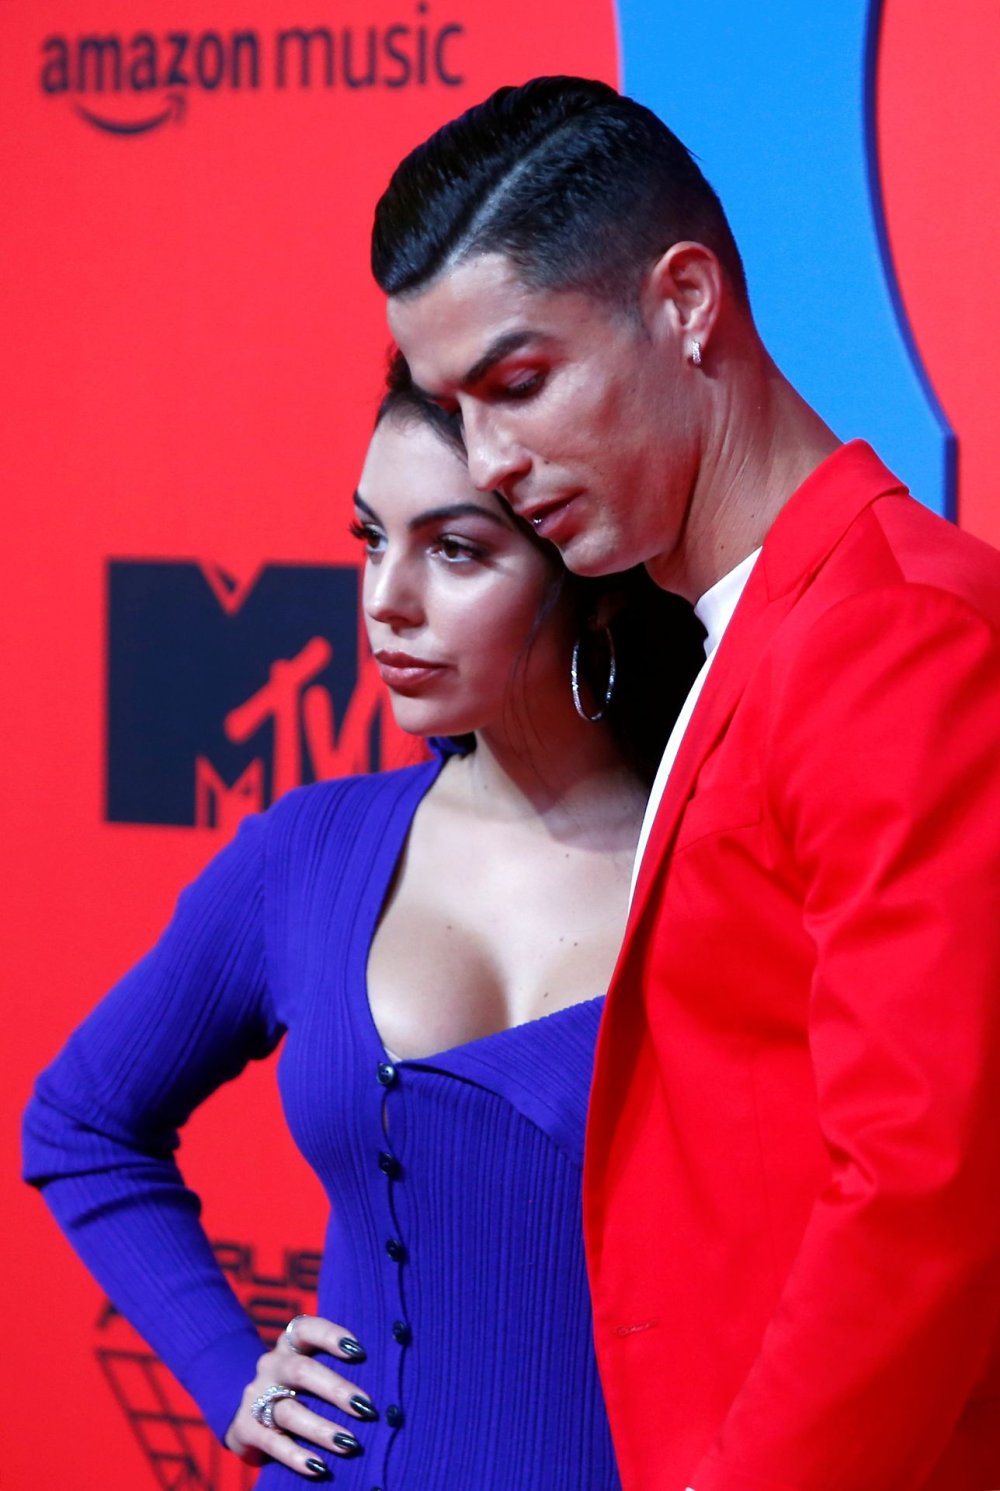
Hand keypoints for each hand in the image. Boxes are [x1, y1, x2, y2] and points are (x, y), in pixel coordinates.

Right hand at [225, 1314, 376, 1478]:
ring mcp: (256, 1396)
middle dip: (335, 1389)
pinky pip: (273, 1443)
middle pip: (301, 1371)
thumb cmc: (300, 1388)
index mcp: (290, 1345)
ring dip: (321, 1428)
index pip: (306, 1329)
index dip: (330, 1335)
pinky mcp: (246, 1428)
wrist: (249, 1414)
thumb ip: (341, 1368)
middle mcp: (272, 1366)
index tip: (358, 1350)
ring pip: (289, 1411)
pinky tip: (319, 1467)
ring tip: (350, 1444)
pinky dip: (296, 1456)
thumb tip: (394, 1379)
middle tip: (366, 1407)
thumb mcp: (312, 1369)